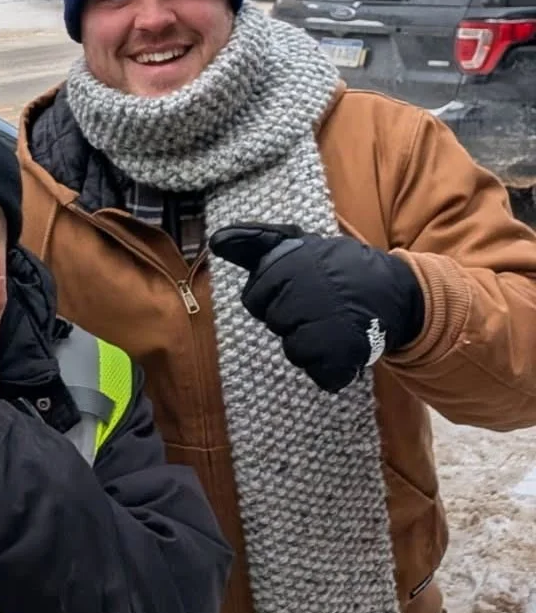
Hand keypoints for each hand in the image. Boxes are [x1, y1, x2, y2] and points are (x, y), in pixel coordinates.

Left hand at [209, 223, 425, 393]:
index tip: (300, 288)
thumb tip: (215, 241)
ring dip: (312, 342)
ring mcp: (323, 322)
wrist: (397, 291)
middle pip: (274, 323)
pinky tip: (344, 343)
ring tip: (335, 322)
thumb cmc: (337, 268)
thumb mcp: (296, 245)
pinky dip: (330, 365)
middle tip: (320, 305)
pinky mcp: (341, 351)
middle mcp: (303, 290)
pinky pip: (316, 371)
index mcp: (288, 263)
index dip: (275, 297)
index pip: (254, 298)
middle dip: (292, 318)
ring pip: (293, 349)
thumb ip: (254, 244)